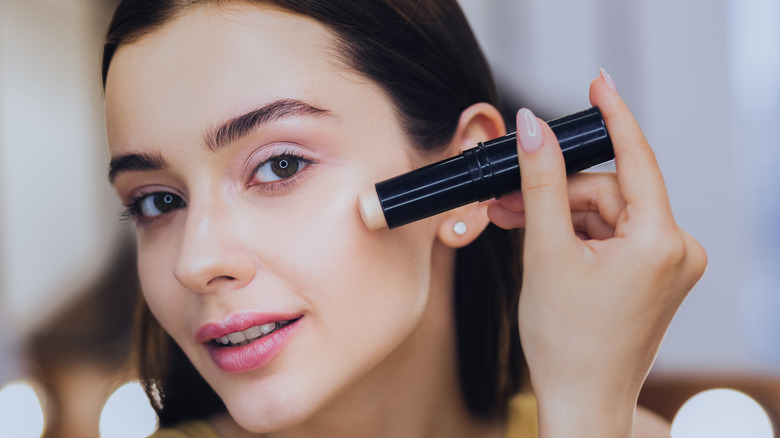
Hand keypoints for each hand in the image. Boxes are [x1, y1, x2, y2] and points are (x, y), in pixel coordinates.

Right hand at [487, 73, 706, 436]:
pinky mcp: (654, 274)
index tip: (598, 83)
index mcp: (661, 242)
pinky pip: (611, 234)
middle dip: (555, 194)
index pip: (635, 158)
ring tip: (515, 227)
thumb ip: (541, 182)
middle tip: (507, 201)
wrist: (579, 399)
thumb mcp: (546, 251)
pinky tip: (542, 243)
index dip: (613, 115)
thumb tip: (534, 129)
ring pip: (605, 213)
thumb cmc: (566, 341)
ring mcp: (667, 265)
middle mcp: (677, 250)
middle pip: (607, 191)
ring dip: (559, 216)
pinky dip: (575, 234)